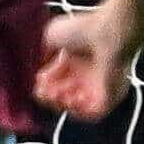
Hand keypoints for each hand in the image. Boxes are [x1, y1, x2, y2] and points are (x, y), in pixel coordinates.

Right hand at [35, 0, 136, 122]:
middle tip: (48, 89)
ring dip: (62, 104)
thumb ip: (40, 53)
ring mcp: (97, 88)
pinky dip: (80, 110)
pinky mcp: (109, 96)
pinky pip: (93, 114)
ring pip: (75, 108)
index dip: (43, 86)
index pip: (53, 85)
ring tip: (61, 92)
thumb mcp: (50, 36)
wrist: (107, 32)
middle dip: (50, 97)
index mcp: (72, 64)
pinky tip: (75, 97)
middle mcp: (84, 77)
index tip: (40, 79)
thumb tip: (34, 69)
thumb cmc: (83, 29)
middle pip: (61, 99)